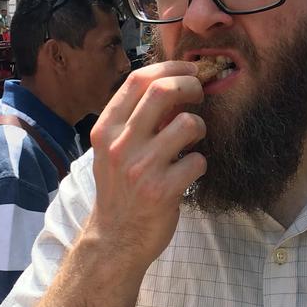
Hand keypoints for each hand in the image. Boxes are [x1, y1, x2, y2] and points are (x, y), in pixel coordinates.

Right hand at [87, 61, 206, 267]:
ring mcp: (141, 168)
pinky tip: (189, 173)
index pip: (138, 80)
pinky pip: (198, 160)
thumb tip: (173, 87)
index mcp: (106, 129)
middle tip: (200, 95)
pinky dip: (200, 163)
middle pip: (163, 91)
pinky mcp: (162, 191)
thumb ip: (135, 121)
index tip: (189, 70)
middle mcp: (120, 145)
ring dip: (199, 127)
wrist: (115, 239)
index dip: (170, 67)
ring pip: (187, 124)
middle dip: (190, 86)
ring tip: (193, 141)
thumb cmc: (120, 191)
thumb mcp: (113, 151)